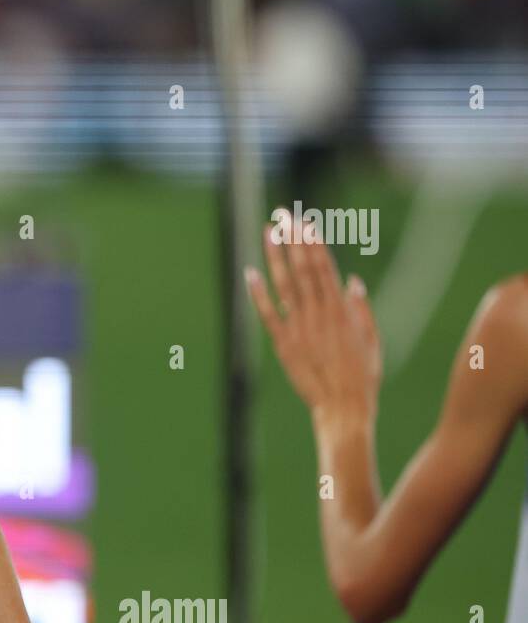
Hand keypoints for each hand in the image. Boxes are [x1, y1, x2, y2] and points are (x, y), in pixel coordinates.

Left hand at [245, 214, 381, 429]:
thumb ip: (361, 309)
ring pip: (284, 285)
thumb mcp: (372, 339)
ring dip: (274, 256)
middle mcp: (319, 314)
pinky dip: (258, 293)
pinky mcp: (284, 344)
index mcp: (341, 310)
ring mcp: (299, 328)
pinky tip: (250, 273)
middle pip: (303, 269)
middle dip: (293, 239)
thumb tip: (352, 280)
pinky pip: (268, 314)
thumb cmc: (362, 376)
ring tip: (267, 232)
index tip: (306, 221)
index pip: (325, 267)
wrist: (343, 407)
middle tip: (283, 215)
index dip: (314, 243)